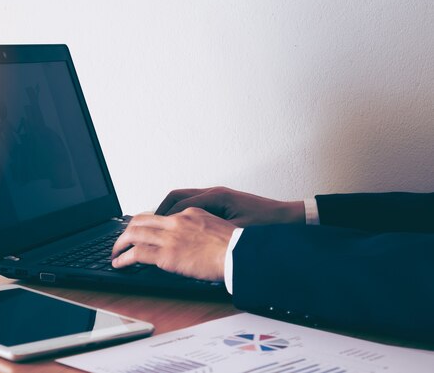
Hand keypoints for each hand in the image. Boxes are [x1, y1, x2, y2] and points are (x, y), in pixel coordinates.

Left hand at [111, 207, 237, 280]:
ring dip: (120, 244)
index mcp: (189, 213)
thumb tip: (194, 241)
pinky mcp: (167, 255)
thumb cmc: (234, 247)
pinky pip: (137, 254)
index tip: (140, 231)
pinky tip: (119, 263)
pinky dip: (124, 258)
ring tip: (114, 252)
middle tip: (121, 240)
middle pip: (141, 220)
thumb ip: (200, 230)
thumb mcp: (216, 228)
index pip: (160, 215)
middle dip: (127, 230)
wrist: (239, 254)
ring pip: (134, 234)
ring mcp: (170, 237)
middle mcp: (176, 221)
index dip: (146, 224)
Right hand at [155, 186, 304, 226]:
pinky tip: (179, 228)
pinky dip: (181, 213)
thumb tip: (192, 242)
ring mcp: (216, 197)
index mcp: (216, 197)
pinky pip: (193, 205)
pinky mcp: (220, 203)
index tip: (151, 229)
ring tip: (157, 226)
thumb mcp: (238, 232)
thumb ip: (214, 234)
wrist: (287, 218)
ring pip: (183, 199)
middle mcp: (213, 193)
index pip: (179, 204)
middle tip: (145, 225)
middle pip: (176, 196)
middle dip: (159, 210)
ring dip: (169, 211)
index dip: (163, 217)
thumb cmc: (267, 225)